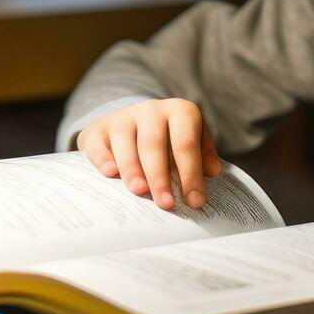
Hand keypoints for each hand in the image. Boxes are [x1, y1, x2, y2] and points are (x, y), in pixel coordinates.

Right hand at [76, 98, 220, 210]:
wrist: (132, 125)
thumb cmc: (169, 141)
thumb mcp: (190, 142)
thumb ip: (202, 156)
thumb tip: (213, 172)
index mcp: (180, 111)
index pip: (186, 144)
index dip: (191, 174)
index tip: (195, 201)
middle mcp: (151, 110)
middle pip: (155, 145)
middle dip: (161, 177)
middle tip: (166, 204)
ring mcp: (124, 117)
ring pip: (126, 142)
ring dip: (133, 169)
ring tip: (140, 192)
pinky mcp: (100, 128)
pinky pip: (100, 143)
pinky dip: (104, 158)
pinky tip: (110, 174)